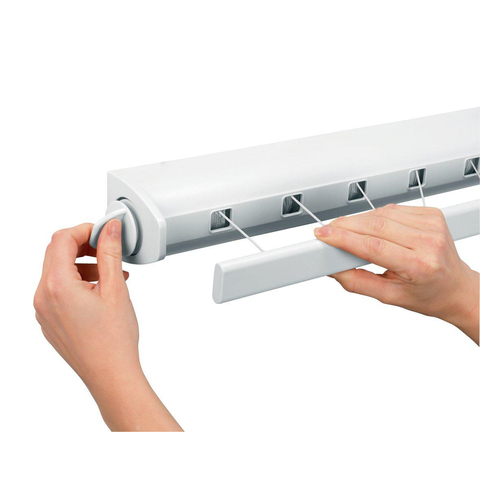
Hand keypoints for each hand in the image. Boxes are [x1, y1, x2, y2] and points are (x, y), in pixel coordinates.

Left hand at [34, 220, 182, 430]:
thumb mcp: (116, 289)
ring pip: (57, 272)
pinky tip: (99, 292)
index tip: (104, 232)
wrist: (110, 375)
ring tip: (109, 274)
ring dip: (82, 264)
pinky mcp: (49, 320)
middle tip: (108, 250)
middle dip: (83, 246)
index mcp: (57, 286)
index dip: (85, 229)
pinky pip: (57, 290)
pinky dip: (76, 282)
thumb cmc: (114, 339)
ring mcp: (42, 311)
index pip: (61, 240)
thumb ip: (110, 253)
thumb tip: (110, 228)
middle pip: (56, 254)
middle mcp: (42, 297)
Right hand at [314, 204, 478, 343]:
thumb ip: (356, 282)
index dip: (342, 238)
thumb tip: (333, 268)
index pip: (372, 245)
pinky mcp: (430, 214)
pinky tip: (372, 228)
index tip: (323, 235)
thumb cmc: (428, 295)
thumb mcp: (388, 297)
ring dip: (358, 221)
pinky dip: (375, 216)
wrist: (457, 288)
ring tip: (349, 233)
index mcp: (420, 265)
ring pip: (381, 213)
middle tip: (327, 232)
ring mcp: (431, 224)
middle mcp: (428, 241)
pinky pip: (392, 209)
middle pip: (374, 225)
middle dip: (345, 226)